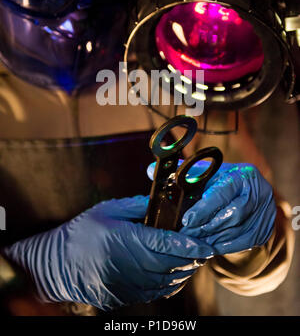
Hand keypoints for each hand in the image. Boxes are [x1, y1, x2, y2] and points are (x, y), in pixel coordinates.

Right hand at [2, 196, 215, 310]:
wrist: (58, 265)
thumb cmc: (83, 233)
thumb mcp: (108, 210)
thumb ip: (136, 206)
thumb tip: (159, 204)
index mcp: (128, 241)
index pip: (167, 243)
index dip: (189, 244)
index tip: (205, 244)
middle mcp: (132, 266)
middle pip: (172, 264)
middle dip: (192, 257)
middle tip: (204, 248)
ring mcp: (129, 285)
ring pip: (168, 281)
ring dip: (183, 270)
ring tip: (192, 259)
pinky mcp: (126, 297)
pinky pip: (156, 292)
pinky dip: (170, 282)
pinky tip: (173, 272)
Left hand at [147, 161, 276, 254]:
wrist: (249, 195)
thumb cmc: (220, 183)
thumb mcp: (205, 174)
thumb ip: (180, 173)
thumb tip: (150, 170)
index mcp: (242, 174)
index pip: (223, 192)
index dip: (204, 208)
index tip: (186, 220)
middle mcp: (257, 192)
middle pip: (232, 214)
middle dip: (206, 226)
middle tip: (186, 235)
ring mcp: (264, 212)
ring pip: (237, 230)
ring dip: (213, 238)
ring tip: (194, 242)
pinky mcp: (263, 230)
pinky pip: (243, 243)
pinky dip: (224, 246)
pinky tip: (209, 247)